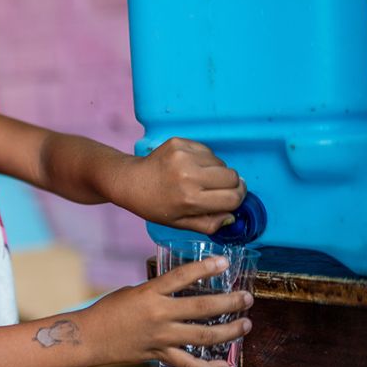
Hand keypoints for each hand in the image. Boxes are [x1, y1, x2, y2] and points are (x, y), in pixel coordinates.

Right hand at [85, 256, 252, 366]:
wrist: (89, 337)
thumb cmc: (108, 310)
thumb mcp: (133, 291)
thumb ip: (158, 292)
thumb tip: (181, 290)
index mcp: (149, 293)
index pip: (182, 276)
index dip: (205, 268)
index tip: (224, 262)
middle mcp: (158, 314)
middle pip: (203, 308)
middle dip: (230, 303)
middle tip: (246, 298)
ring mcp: (161, 336)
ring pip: (203, 336)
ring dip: (229, 331)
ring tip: (246, 325)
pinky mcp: (159, 354)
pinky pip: (189, 363)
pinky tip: (226, 365)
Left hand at [120, 137, 244, 233]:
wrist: (130, 181)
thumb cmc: (154, 205)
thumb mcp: (180, 223)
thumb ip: (209, 223)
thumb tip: (232, 216)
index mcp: (190, 199)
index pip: (233, 197)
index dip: (237, 199)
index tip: (232, 199)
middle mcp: (189, 175)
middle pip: (233, 177)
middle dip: (230, 184)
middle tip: (217, 188)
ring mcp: (184, 156)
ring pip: (221, 162)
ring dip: (216, 171)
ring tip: (198, 178)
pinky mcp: (180, 142)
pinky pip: (207, 150)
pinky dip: (204, 159)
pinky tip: (188, 166)